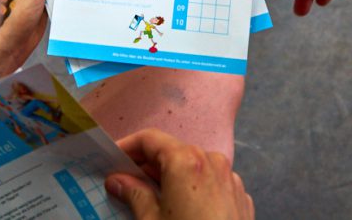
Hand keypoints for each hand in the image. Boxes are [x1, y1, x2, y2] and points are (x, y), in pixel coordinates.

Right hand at [106, 129, 252, 219]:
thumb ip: (134, 194)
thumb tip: (117, 180)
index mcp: (187, 161)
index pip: (150, 139)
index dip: (127, 146)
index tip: (110, 158)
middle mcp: (213, 162)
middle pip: (172, 152)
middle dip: (147, 165)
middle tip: (123, 181)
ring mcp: (231, 180)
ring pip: (193, 168)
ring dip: (170, 178)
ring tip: (149, 198)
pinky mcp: (241, 200)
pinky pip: (211, 185)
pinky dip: (193, 190)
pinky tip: (180, 211)